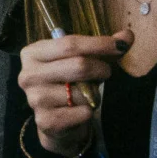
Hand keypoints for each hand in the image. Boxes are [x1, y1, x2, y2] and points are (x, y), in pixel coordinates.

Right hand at [18, 30, 131, 156]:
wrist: (57, 121)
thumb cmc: (70, 83)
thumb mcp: (83, 60)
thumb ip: (104, 48)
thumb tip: (127, 36)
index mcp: (33, 53)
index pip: (70, 44)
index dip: (98, 44)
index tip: (119, 45)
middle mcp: (28, 75)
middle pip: (78, 65)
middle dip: (101, 68)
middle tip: (106, 72)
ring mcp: (35, 99)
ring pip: (82, 92)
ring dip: (93, 94)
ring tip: (87, 94)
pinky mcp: (46, 121)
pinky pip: (82, 112)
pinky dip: (89, 111)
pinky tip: (80, 110)